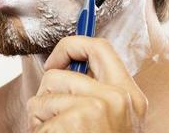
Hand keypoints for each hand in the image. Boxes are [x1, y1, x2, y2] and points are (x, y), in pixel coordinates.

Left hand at [27, 36, 147, 132]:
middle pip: (62, 71)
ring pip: (46, 93)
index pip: (100, 48)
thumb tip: (67, 65)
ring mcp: (96, 111)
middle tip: (49, 102)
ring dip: (42, 114)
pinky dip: (39, 128)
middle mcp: (117, 98)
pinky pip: (38, 112)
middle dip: (47, 85)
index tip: (56, 58)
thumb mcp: (112, 118)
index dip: (73, 44)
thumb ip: (96, 91)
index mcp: (129, 94)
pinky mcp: (74, 124)